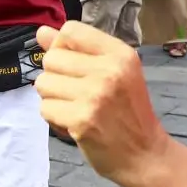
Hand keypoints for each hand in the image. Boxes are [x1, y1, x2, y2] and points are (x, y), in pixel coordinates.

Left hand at [34, 22, 173, 186]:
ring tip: (76, 108)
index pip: (70, 31)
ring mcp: (95, 95)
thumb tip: (41, 31)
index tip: (74, 67)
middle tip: (77, 94)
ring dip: (52, 99)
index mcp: (120, 54)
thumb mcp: (112, 73)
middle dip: (55, 78)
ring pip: (42, 84)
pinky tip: (74, 124)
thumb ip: (76, 50)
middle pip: (51, 58)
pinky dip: (54, 119)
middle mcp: (109, 70)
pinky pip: (45, 108)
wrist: (145, 155)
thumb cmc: (127, 112)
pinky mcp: (81, 120)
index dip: (62, 47)